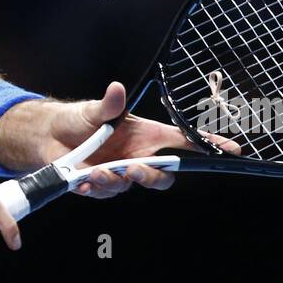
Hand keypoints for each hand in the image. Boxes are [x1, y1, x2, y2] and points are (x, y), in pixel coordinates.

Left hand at [42, 81, 241, 198]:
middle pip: (163, 176)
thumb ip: (108, 105)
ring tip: (95, 172)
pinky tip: (84, 180)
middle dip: (152, 177)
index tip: (232, 149)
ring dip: (115, 181)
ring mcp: (120, 173)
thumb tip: (116, 89)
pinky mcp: (101, 185)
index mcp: (145, 135)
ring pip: (130, 186)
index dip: (208, 146)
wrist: (50, 135)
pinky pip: (106, 193)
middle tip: (134, 170)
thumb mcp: (93, 110)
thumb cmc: (79, 118)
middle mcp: (137, 156)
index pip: (183, 143)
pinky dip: (96, 188)